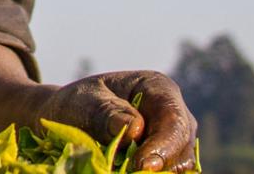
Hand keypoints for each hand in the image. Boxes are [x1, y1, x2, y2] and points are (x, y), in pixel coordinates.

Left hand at [23, 71, 196, 171]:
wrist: (71, 119)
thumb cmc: (79, 105)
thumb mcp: (85, 102)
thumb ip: (107, 112)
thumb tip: (135, 129)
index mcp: (158, 88)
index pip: (173, 120)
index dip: (162, 146)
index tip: (141, 166)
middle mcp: (173, 113)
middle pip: (182, 145)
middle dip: (160, 164)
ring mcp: (173, 138)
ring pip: (180, 164)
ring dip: (156, 172)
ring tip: (125, 172)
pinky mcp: (166, 157)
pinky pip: (169, 172)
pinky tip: (129, 173)